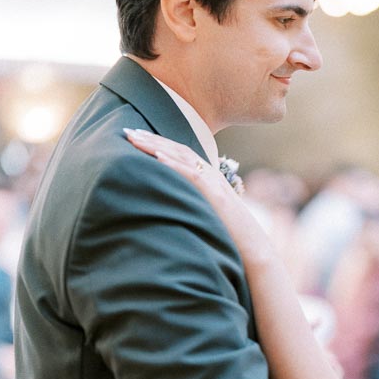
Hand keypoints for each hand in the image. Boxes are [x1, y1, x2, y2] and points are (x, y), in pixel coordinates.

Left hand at [123, 130, 270, 265]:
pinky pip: (192, 175)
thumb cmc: (227, 235)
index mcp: (207, 177)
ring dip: (156, 146)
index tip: (135, 138)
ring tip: (135, 139)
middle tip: (126, 131)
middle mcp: (210, 174)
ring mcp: (213, 182)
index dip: (156, 143)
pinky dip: (174, 165)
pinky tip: (157, 158)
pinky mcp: (215, 194)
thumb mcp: (206, 213)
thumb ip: (189, 202)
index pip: (178, 153)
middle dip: (151, 139)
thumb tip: (167, 204)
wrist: (252, 247)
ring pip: (181, 156)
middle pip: (176, 149)